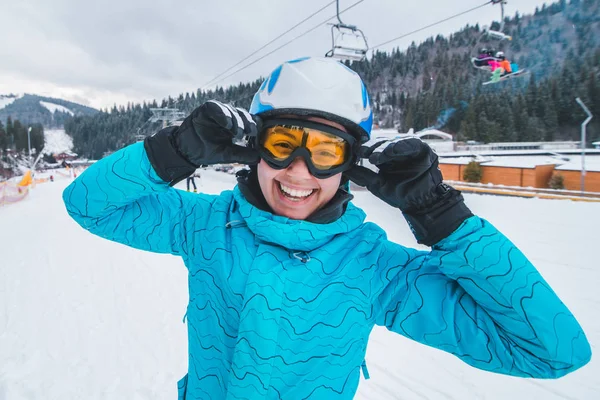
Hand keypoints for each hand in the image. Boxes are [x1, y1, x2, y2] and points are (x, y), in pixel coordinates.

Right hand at [144, 101, 259, 184]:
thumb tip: (259, 157)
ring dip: (236, 121)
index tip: (257, 135)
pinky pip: (216, 107)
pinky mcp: (206, 109)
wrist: (188, 151)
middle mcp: (228, 117)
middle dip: (247, 123)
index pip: (249, 120)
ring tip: (236, 133)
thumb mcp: (228, 155)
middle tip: (250, 133)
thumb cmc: (208, 151)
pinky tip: (226, 124)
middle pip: (242, 114)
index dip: (254, 125)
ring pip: (231, 110)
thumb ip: (243, 155)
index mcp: (235, 126)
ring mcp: (217, 112)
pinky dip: (222, 114)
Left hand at [345, 137, 471, 244]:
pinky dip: (402, 145)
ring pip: (394, 142)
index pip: (372, 148)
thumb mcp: (376, 184)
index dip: (363, 149)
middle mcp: (396, 151)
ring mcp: (409, 148)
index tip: (355, 152)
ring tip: (376, 155)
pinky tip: (393, 150)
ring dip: (384, 148)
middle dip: (371, 147)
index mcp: (385, 157)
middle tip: (362, 152)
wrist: (419, 204)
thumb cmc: (399, 193)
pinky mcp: (422, 149)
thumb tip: (344, 169)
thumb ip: (362, 175)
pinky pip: (412, 143)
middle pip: (381, 143)